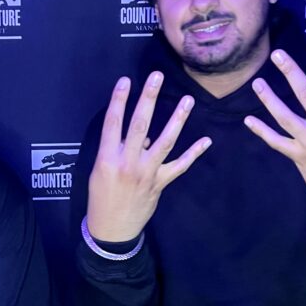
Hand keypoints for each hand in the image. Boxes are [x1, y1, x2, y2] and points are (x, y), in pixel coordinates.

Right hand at [86, 72, 210, 241]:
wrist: (112, 228)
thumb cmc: (101, 197)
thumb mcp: (99, 172)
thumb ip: (117, 150)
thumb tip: (139, 134)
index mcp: (107, 158)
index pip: (113, 123)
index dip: (119, 100)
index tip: (125, 80)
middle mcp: (128, 163)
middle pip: (140, 125)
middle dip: (148, 99)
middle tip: (156, 77)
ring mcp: (146, 173)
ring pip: (165, 142)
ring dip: (177, 120)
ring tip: (187, 100)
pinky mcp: (160, 183)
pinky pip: (180, 166)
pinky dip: (194, 153)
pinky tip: (206, 140)